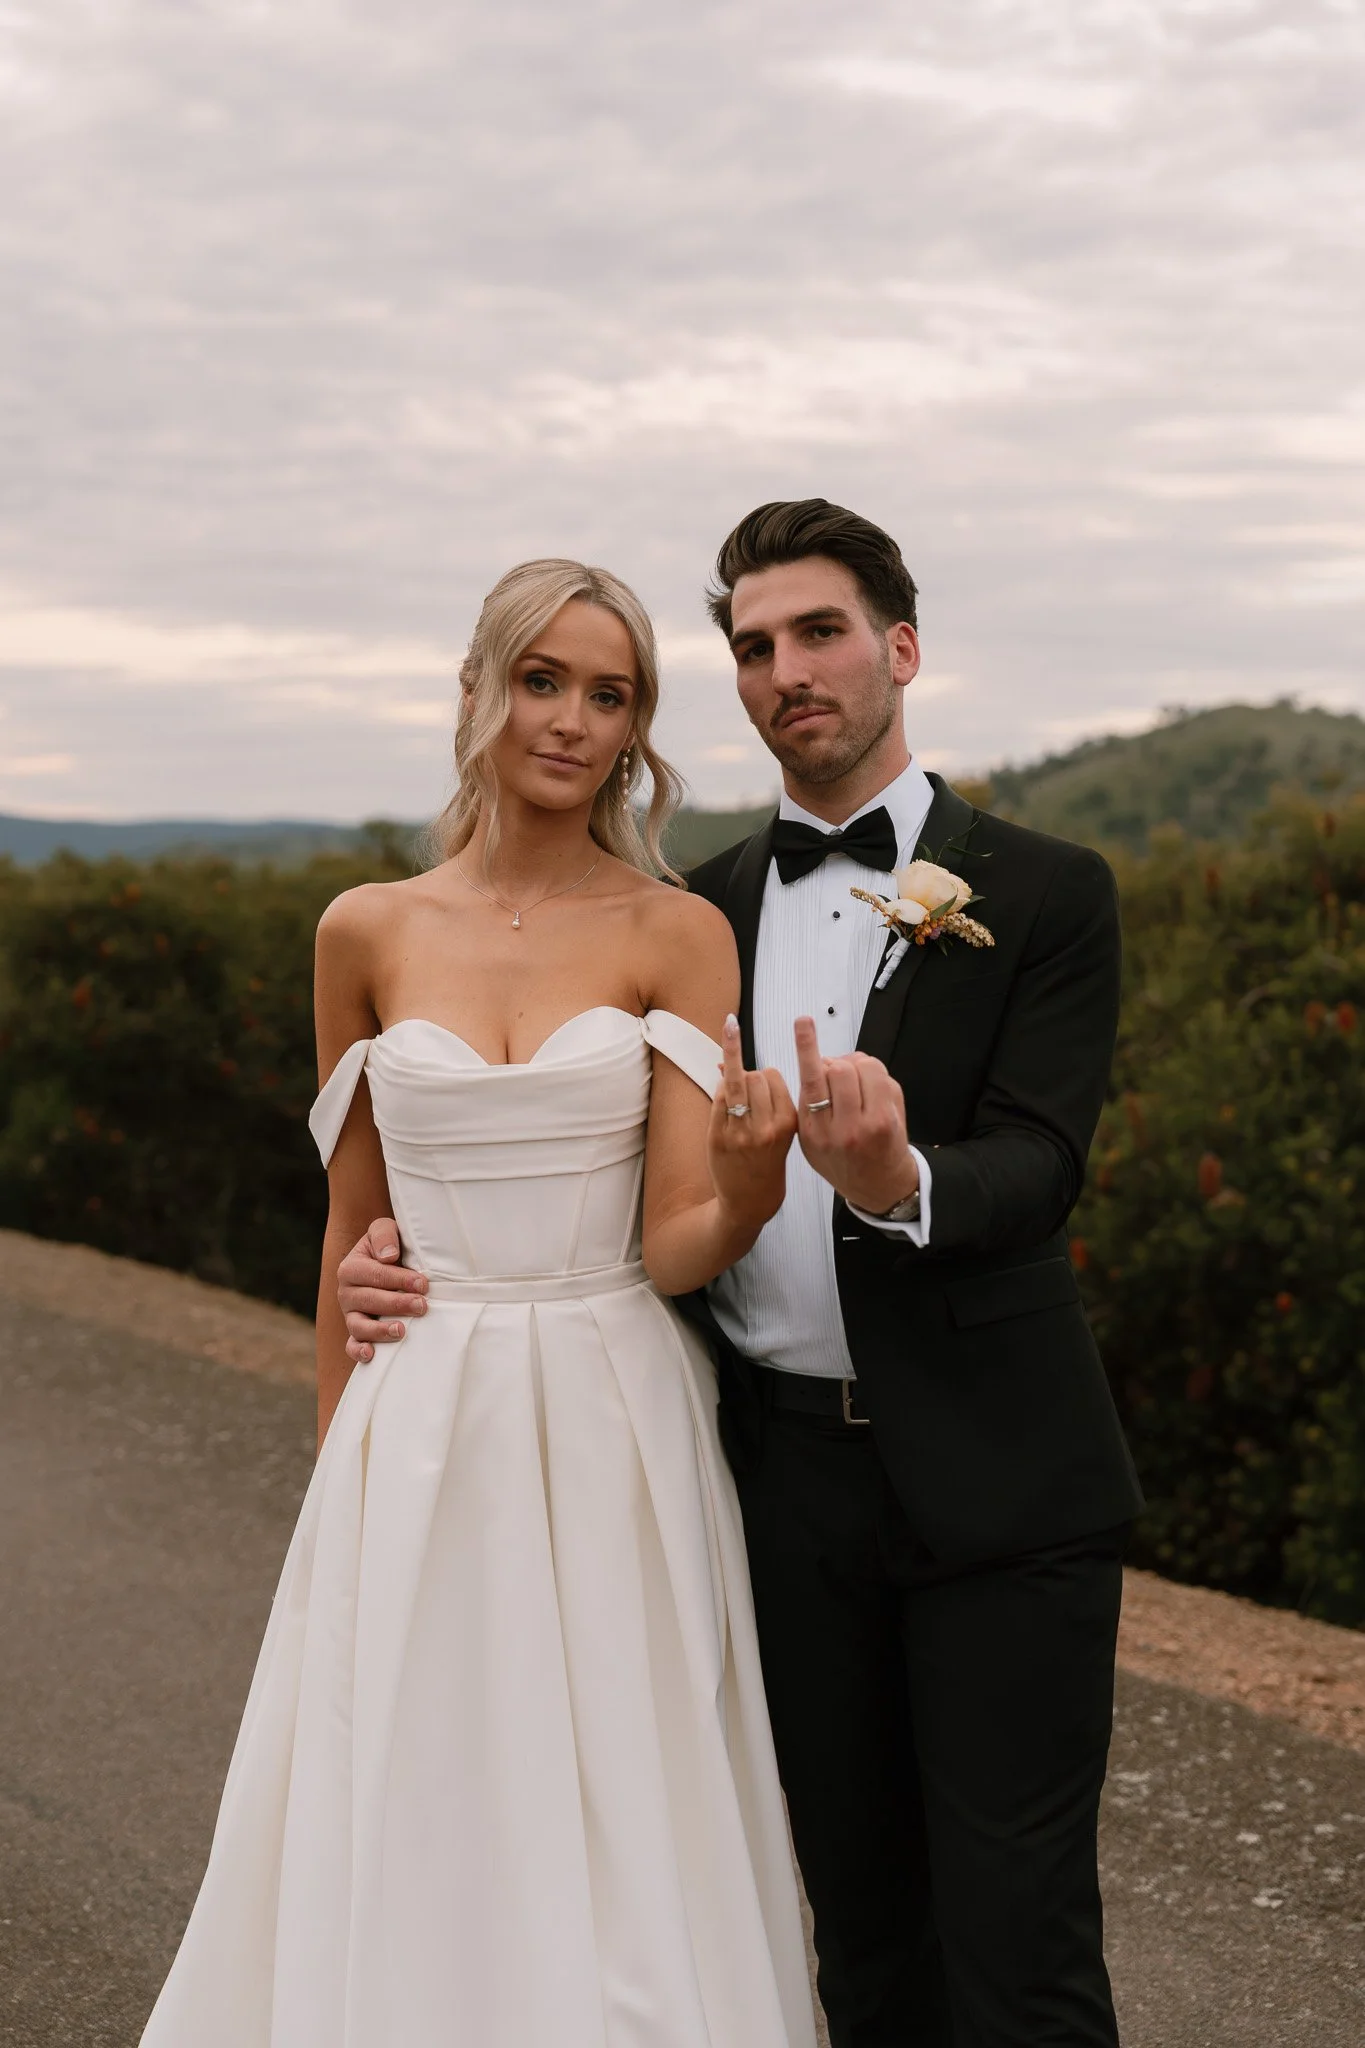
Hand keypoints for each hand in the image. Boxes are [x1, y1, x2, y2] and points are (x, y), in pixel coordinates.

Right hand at [337, 1218, 427, 1363]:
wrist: (386, 1262)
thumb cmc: (389, 1246)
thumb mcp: (384, 1230)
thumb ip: (384, 1235)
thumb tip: (388, 1257)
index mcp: (351, 1267)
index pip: (375, 1274)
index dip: (399, 1279)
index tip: (423, 1284)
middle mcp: (346, 1292)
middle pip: (369, 1300)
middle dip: (397, 1304)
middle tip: (422, 1306)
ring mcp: (350, 1314)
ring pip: (358, 1325)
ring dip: (379, 1330)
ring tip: (401, 1331)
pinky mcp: (356, 1332)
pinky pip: (352, 1345)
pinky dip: (358, 1351)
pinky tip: (371, 1354)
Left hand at [707, 1014, 797, 1237]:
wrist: (751, 1201)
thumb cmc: (768, 1162)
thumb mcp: (782, 1131)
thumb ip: (768, 1097)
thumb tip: (731, 1060)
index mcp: (788, 1123)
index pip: (773, 1076)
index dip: (765, 1075)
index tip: (763, 1082)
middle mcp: (766, 1127)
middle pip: (753, 1076)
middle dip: (748, 1075)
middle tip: (747, 1089)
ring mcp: (741, 1133)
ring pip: (734, 1082)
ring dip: (731, 1075)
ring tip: (729, 1076)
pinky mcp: (718, 1137)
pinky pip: (717, 1099)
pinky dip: (719, 1091)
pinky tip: (723, 1096)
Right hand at [792, 1015, 918, 1214]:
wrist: (878, 1186)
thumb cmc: (842, 1162)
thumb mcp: (810, 1142)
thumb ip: (808, 1104)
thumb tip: (818, 1064)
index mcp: (813, 1132)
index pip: (810, 1081)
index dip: (807, 1047)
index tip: (804, 1023)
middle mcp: (839, 1129)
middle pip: (837, 1069)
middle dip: (836, 1064)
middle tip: (837, 1076)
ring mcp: (867, 1124)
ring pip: (861, 1067)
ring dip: (856, 1065)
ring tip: (855, 1081)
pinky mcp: (888, 1118)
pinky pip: (880, 1075)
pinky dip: (874, 1072)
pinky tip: (871, 1087)